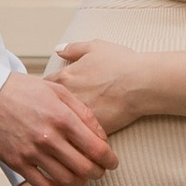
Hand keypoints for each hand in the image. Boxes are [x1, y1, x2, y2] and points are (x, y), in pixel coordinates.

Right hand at [0, 68, 113, 185]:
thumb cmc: (23, 90)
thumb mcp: (58, 91)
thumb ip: (83, 112)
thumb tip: (102, 137)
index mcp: (62, 117)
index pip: (96, 149)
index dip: (110, 160)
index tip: (112, 162)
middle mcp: (49, 137)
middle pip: (85, 168)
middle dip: (98, 173)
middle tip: (99, 171)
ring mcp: (32, 151)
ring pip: (67, 180)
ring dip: (79, 181)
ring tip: (80, 176)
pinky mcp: (17, 162)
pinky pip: (43, 185)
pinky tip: (60, 180)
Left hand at [45, 37, 163, 136]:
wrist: (140, 84)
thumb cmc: (121, 63)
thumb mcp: (95, 48)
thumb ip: (73, 49)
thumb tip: (58, 49)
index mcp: (65, 77)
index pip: (44, 86)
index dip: (46, 91)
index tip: (50, 94)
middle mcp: (67, 99)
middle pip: (49, 108)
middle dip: (51, 110)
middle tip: (55, 112)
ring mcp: (77, 117)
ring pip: (62, 125)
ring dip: (63, 125)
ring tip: (68, 127)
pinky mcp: (90, 131)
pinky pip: (78, 137)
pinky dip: (79, 137)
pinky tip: (83, 137)